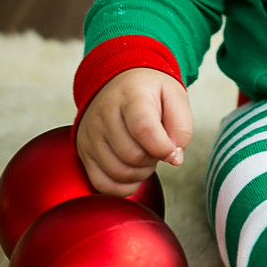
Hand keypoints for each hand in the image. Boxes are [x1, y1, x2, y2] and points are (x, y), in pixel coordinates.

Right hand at [75, 67, 193, 197]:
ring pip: (118, 172)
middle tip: (157, 148)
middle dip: (153, 160)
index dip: (163, 148)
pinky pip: (101, 184)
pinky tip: (133, 172)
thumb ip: (182, 126)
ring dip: (140, 173)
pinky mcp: (83, 151)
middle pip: (132, 155)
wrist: (118, 80)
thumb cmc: (148, 90)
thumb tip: (174, 157)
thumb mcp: (175, 95)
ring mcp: (90, 134)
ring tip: (145, 156)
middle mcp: (104, 114)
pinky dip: (123, 187)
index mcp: (130, 95)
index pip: (144, 129)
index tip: (172, 150)